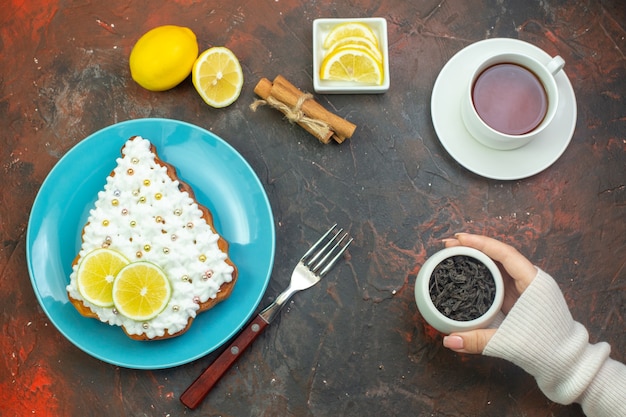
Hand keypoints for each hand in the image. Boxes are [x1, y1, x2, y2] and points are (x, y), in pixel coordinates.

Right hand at [441, 233, 536, 353]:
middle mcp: (529, 279)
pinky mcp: (518, 295)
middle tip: (447, 245)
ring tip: (452, 253)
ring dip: (475, 256)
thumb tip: (449, 341)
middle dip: (472, 246)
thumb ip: (478, 340)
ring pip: (497, 264)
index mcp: (534, 282)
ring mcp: (523, 287)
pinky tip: (465, 270)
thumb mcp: (508, 342)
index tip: (459, 239)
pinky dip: (480, 270)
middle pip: (498, 254)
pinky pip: (497, 277)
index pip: (505, 253)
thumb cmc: (545, 348)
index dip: (481, 243)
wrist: (564, 360)